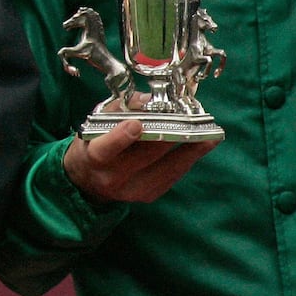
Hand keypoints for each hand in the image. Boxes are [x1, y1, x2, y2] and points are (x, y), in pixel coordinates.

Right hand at [63, 118, 217, 203]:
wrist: (86, 181)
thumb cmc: (93, 145)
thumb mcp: (95, 124)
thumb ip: (120, 109)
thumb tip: (150, 100)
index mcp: (95, 157)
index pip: (106, 149)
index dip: (122, 137)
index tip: (137, 124)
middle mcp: (112, 177)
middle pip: (146, 157)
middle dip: (170, 137)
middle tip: (191, 122)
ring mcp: (132, 190)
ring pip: (166, 169)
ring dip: (190, 151)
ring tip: (209, 136)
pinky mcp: (148, 195)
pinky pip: (172, 176)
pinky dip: (186, 160)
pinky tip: (199, 147)